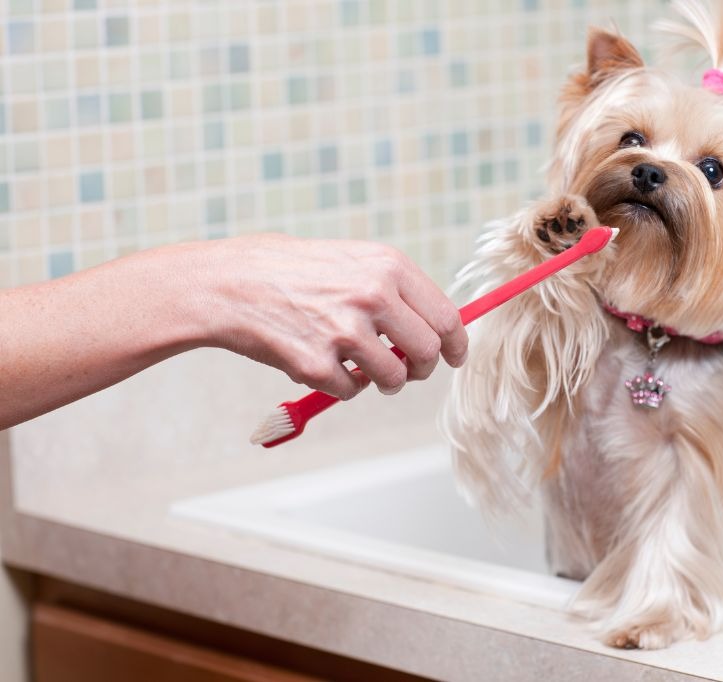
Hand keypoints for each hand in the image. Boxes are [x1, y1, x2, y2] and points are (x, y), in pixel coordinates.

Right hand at [201, 234, 467, 398]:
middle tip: (406, 370)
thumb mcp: (352, 258)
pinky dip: (340, 386)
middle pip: (428, 352)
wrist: (228, 282)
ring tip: (358, 366)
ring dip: (381, 381)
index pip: (446, 317)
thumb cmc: (290, 269)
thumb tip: (435, 325)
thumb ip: (394, 288)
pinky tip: (320, 363)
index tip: (453, 356)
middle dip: (421, 369)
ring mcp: (344, 331)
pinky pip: (349, 391)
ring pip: (392, 378)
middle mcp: (373, 296)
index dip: (455, 344)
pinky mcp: (315, 364)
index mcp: (388, 266)